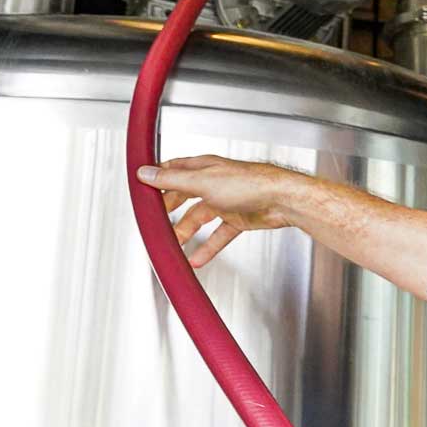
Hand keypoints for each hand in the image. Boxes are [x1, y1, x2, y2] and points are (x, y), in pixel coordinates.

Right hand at [136, 155, 314, 266]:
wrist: (283, 201)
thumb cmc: (251, 184)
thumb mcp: (203, 182)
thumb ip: (173, 179)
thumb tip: (146, 173)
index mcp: (205, 168)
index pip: (174, 170)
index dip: (158, 179)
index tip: (143, 190)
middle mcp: (214, 183)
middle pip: (184, 196)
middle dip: (168, 209)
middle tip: (154, 222)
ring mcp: (227, 201)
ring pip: (199, 218)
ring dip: (185, 232)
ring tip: (174, 245)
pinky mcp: (239, 219)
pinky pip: (218, 235)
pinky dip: (207, 247)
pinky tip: (197, 259)